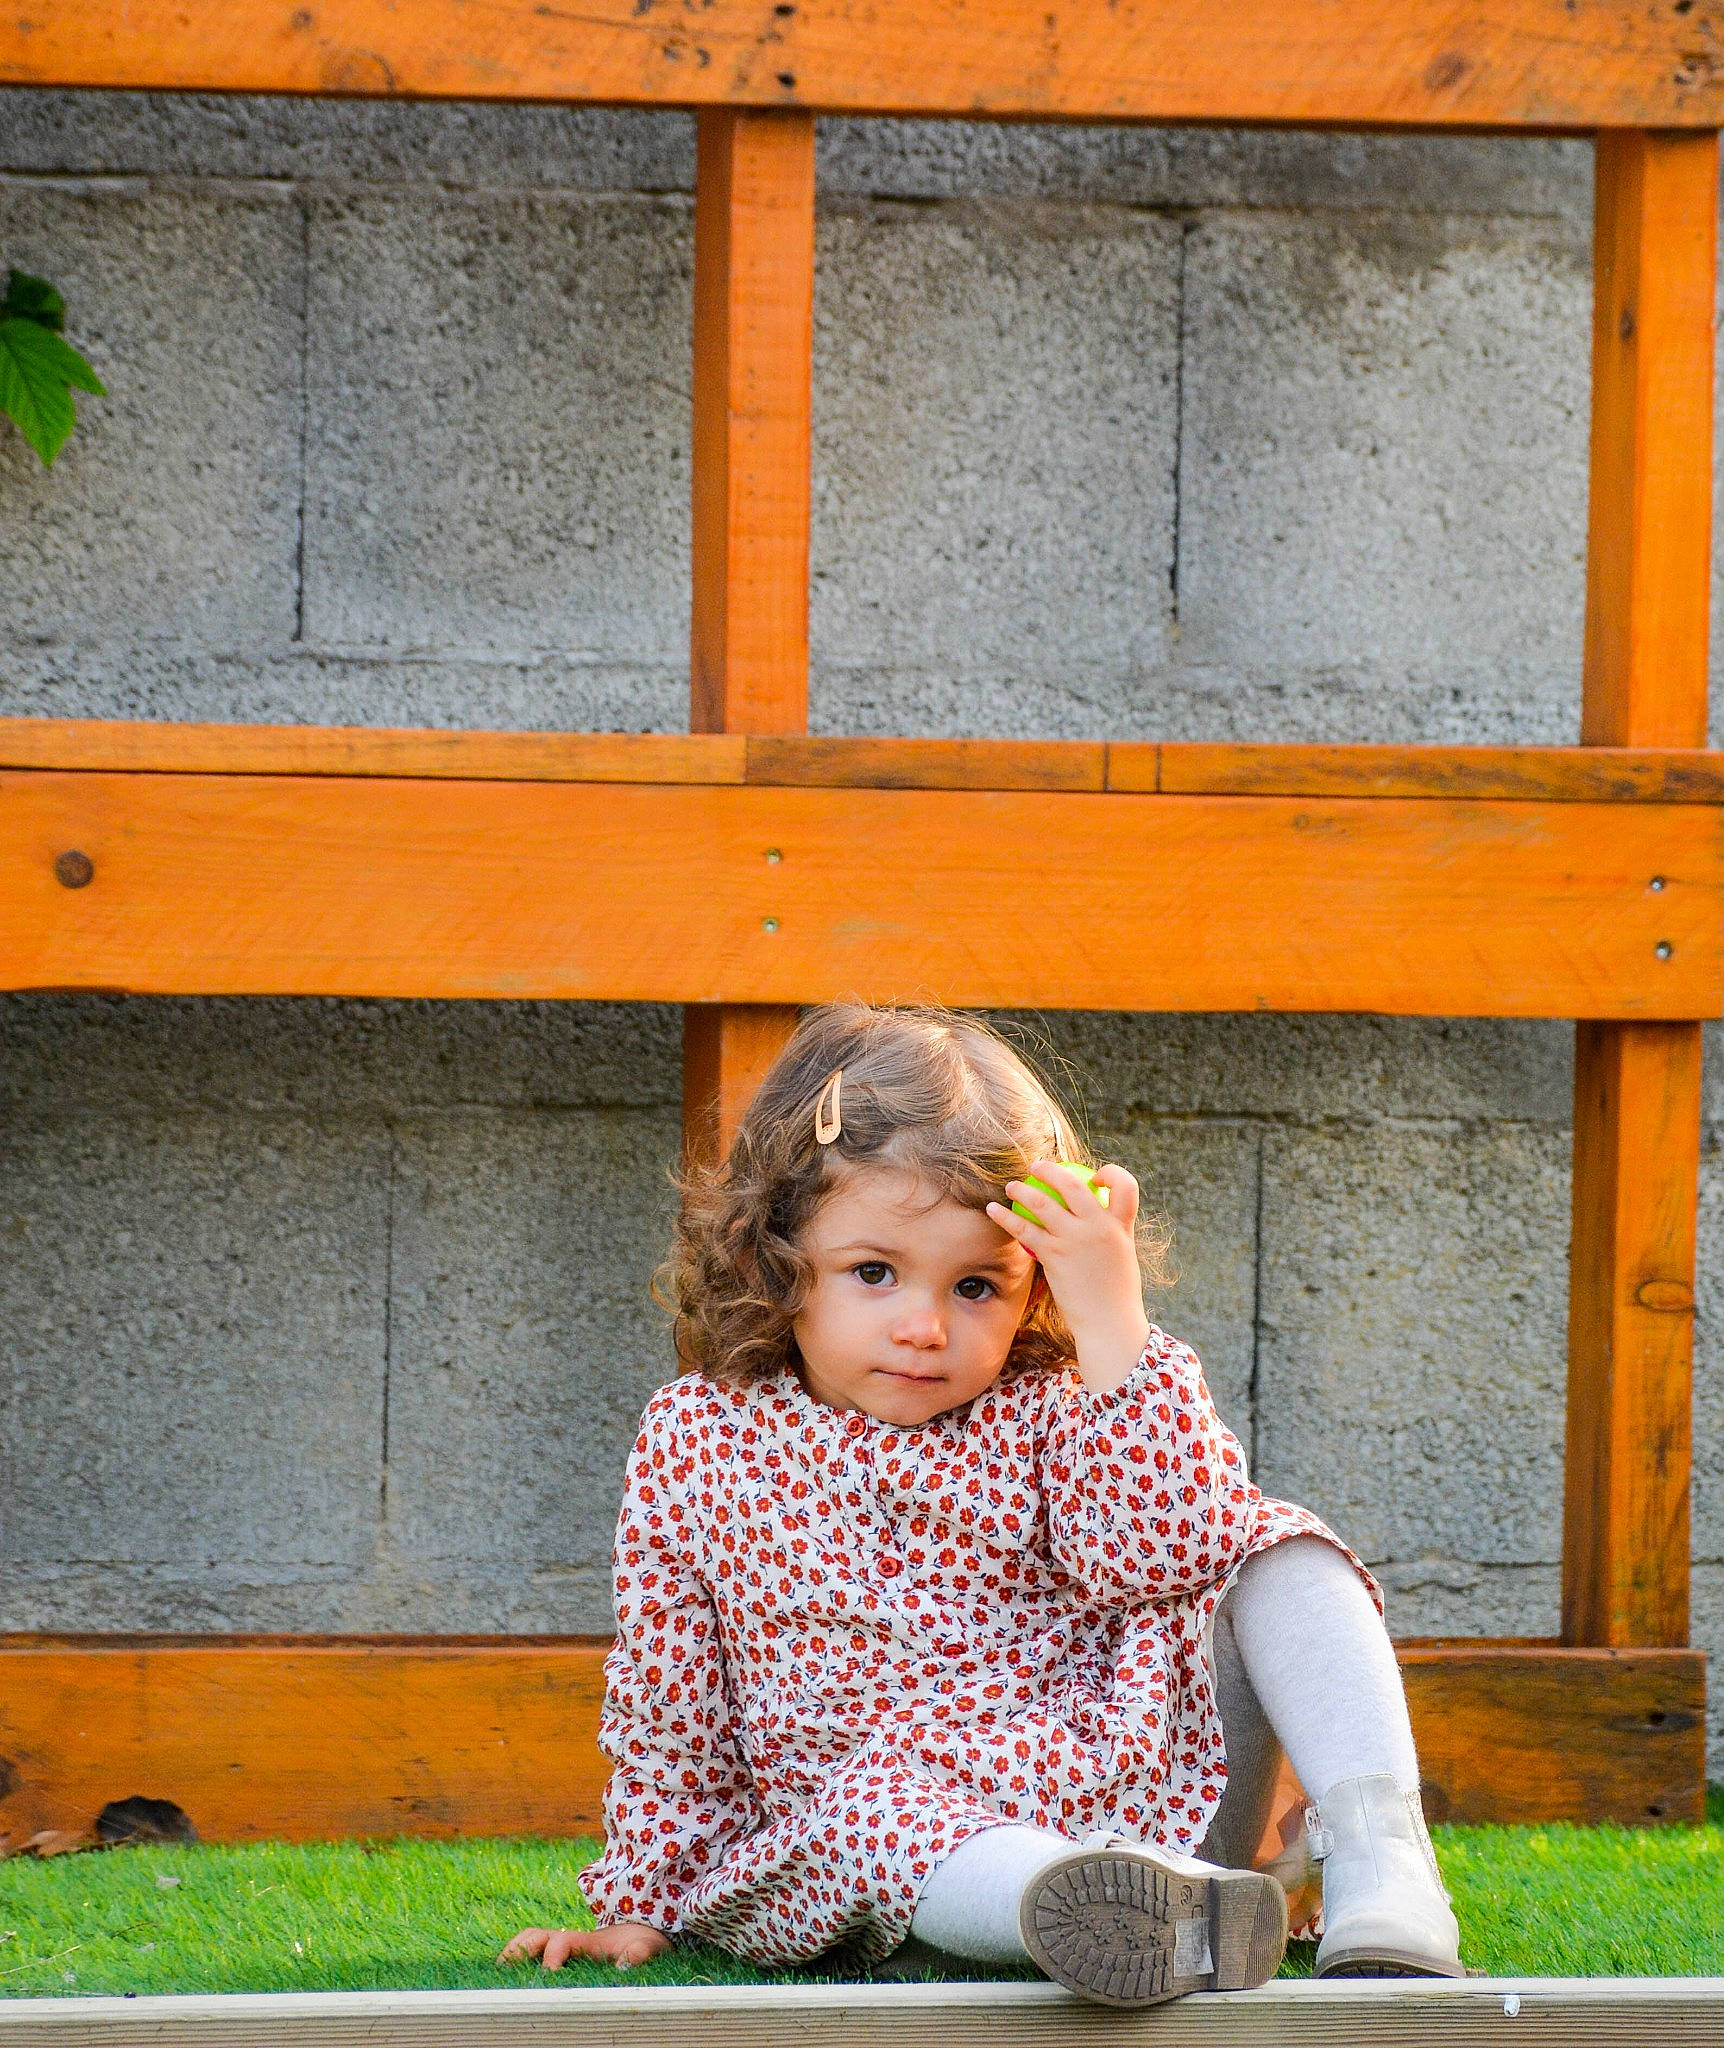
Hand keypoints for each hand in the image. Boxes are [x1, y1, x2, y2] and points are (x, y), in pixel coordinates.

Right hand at [497, 1922, 671, 1970]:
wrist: (645, 1935)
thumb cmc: (645, 1943)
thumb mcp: (648, 1946)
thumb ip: (639, 1953)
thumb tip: (625, 1966)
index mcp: (588, 1941)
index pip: (560, 1942)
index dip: (552, 1956)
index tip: (548, 1975)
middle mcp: (570, 1942)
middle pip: (535, 1936)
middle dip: (518, 1950)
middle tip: (504, 1971)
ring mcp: (563, 1948)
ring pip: (530, 1941)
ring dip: (513, 1953)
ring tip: (496, 1976)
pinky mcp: (561, 1959)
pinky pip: (534, 1953)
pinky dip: (517, 1959)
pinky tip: (508, 1982)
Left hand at [988, 1161, 1149, 1394]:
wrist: (1109, 1323)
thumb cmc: (1115, 1296)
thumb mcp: (1120, 1257)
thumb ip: (1107, 1236)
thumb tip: (1090, 1223)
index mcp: (1121, 1225)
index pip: (1125, 1185)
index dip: (1110, 1173)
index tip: (1094, 1177)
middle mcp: (1099, 1226)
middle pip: (1073, 1185)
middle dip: (1051, 1171)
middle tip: (1037, 1167)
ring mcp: (1075, 1239)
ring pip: (1043, 1203)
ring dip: (1023, 1190)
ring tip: (1011, 1186)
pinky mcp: (1054, 1255)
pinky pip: (1025, 1229)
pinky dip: (1005, 1217)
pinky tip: (993, 1210)